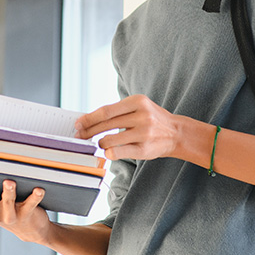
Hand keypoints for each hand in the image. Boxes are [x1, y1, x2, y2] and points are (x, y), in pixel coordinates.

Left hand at [75, 94, 189, 160]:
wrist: (176, 133)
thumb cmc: (152, 119)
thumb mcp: (138, 107)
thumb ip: (118, 112)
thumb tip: (89, 119)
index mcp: (137, 101)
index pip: (106, 110)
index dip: (89, 118)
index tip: (78, 123)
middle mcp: (141, 116)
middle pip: (106, 124)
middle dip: (89, 131)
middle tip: (79, 135)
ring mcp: (144, 133)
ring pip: (110, 139)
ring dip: (100, 143)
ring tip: (99, 143)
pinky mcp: (144, 149)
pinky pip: (119, 152)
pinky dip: (109, 153)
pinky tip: (107, 152)